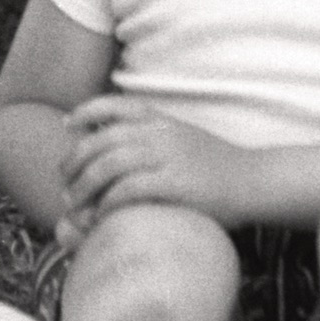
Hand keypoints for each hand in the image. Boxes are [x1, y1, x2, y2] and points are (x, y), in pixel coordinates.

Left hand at [60, 96, 249, 223]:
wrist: (256, 181)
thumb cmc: (217, 166)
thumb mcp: (184, 138)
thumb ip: (153, 136)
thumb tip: (115, 145)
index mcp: (162, 120)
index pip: (114, 104)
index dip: (86, 112)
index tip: (68, 124)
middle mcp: (162, 134)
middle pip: (102, 140)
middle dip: (75, 160)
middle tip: (64, 180)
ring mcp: (169, 158)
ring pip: (109, 165)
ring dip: (84, 186)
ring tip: (74, 203)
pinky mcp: (176, 185)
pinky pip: (129, 190)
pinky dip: (108, 203)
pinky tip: (100, 215)